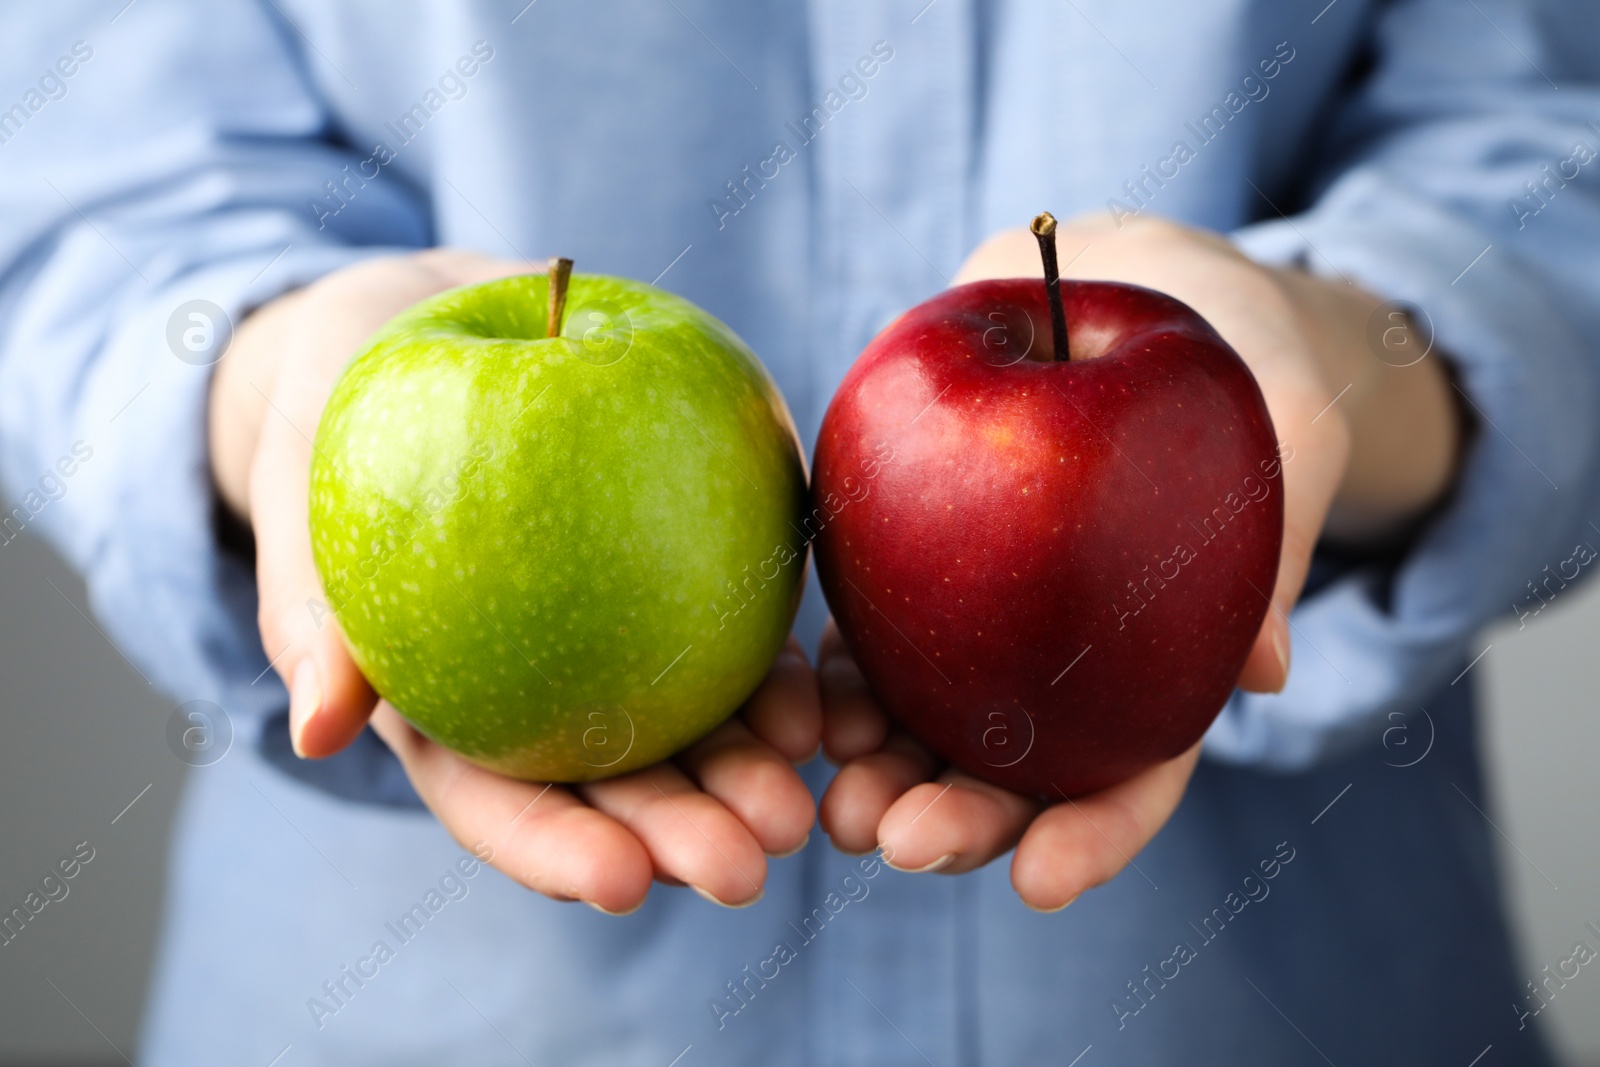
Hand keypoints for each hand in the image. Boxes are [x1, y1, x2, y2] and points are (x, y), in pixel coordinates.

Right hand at [210, 250, 818, 912]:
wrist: (413, 312)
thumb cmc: (331, 399)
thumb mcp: (296, 479)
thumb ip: (306, 602)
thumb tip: (316, 734)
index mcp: (442, 701)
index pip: (499, 800)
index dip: (558, 850)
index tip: (623, 886)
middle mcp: (536, 686)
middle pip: (611, 783)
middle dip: (680, 835)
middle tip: (751, 866)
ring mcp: (610, 632)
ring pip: (687, 724)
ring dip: (747, 774)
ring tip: (807, 807)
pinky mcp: (671, 567)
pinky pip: (730, 627)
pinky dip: (772, 672)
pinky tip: (820, 706)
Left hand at [817, 215, 1461, 909]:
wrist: (1141, 279)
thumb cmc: (1241, 360)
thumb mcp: (1287, 431)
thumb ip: (1275, 545)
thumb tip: (1267, 673)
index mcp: (1162, 664)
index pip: (1132, 775)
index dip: (1089, 838)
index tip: (1036, 884)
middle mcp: (1066, 664)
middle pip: (1010, 771)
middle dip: (954, 821)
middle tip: (890, 840)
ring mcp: (985, 619)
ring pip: (922, 719)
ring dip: (874, 769)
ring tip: (827, 797)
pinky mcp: (914, 557)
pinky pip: (867, 625)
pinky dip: (834, 672)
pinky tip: (798, 701)